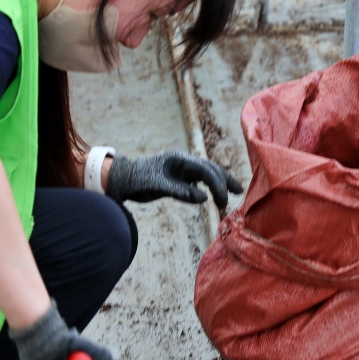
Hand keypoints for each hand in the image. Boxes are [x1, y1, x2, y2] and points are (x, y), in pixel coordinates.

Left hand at [104, 150, 243, 211]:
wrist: (122, 179)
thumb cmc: (137, 180)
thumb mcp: (157, 186)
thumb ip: (181, 192)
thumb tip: (204, 198)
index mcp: (179, 159)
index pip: (206, 170)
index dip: (217, 184)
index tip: (223, 200)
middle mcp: (183, 162)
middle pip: (211, 168)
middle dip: (224, 181)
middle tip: (236, 194)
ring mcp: (182, 169)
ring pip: (207, 173)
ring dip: (220, 182)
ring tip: (235, 191)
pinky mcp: (179, 177)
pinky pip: (199, 180)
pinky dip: (210, 186)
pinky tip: (215, 194)